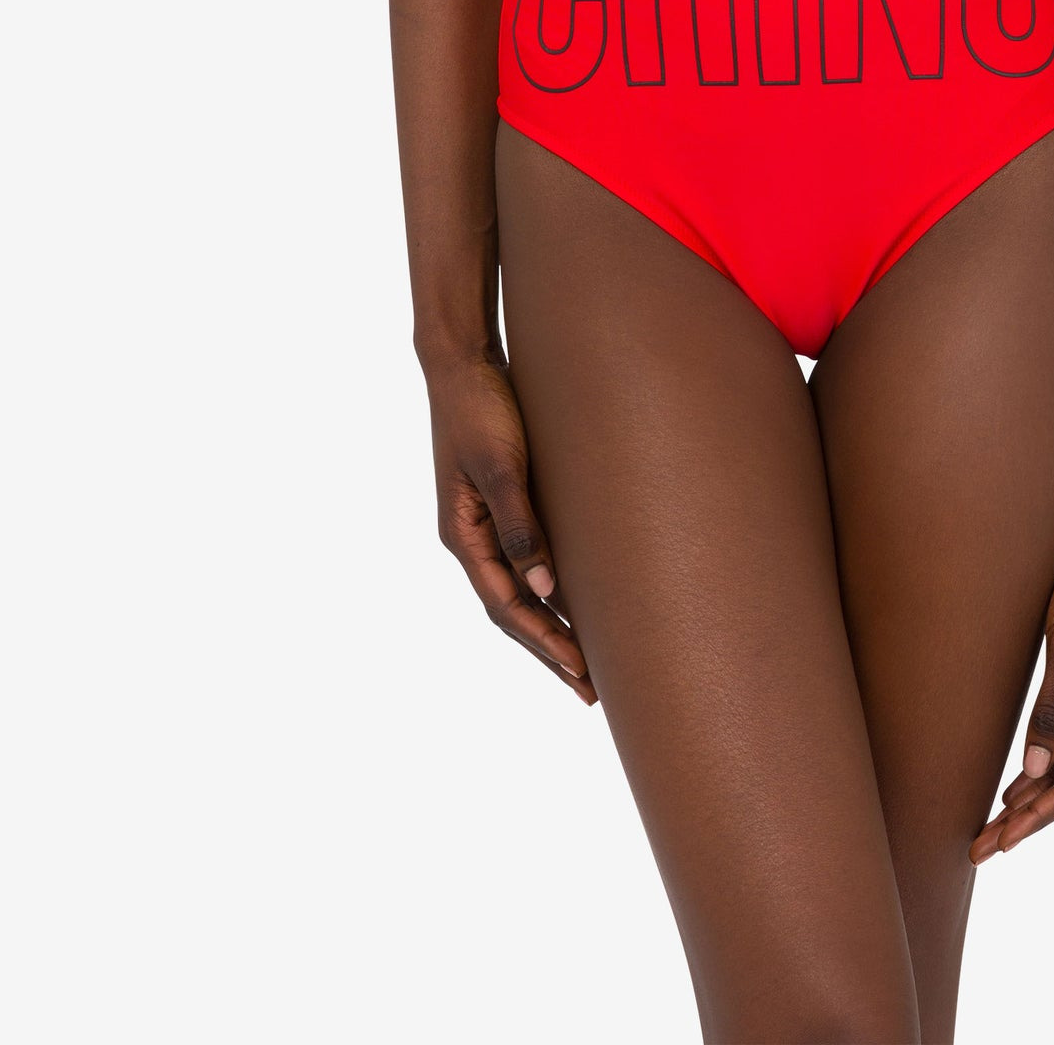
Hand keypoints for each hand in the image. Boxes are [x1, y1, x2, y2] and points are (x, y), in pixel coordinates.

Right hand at [425, 351, 596, 703]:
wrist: (464, 360)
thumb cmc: (482, 408)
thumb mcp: (502, 466)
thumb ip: (521, 526)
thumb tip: (544, 590)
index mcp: (463, 536)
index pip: (507, 608)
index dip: (545, 643)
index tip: (582, 674)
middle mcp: (470, 538)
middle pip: (511, 612)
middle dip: (549, 652)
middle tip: (590, 692)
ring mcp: (483, 522)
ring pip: (518, 590)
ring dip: (549, 626)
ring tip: (585, 662)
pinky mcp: (501, 501)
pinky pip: (525, 559)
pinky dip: (549, 587)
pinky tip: (573, 597)